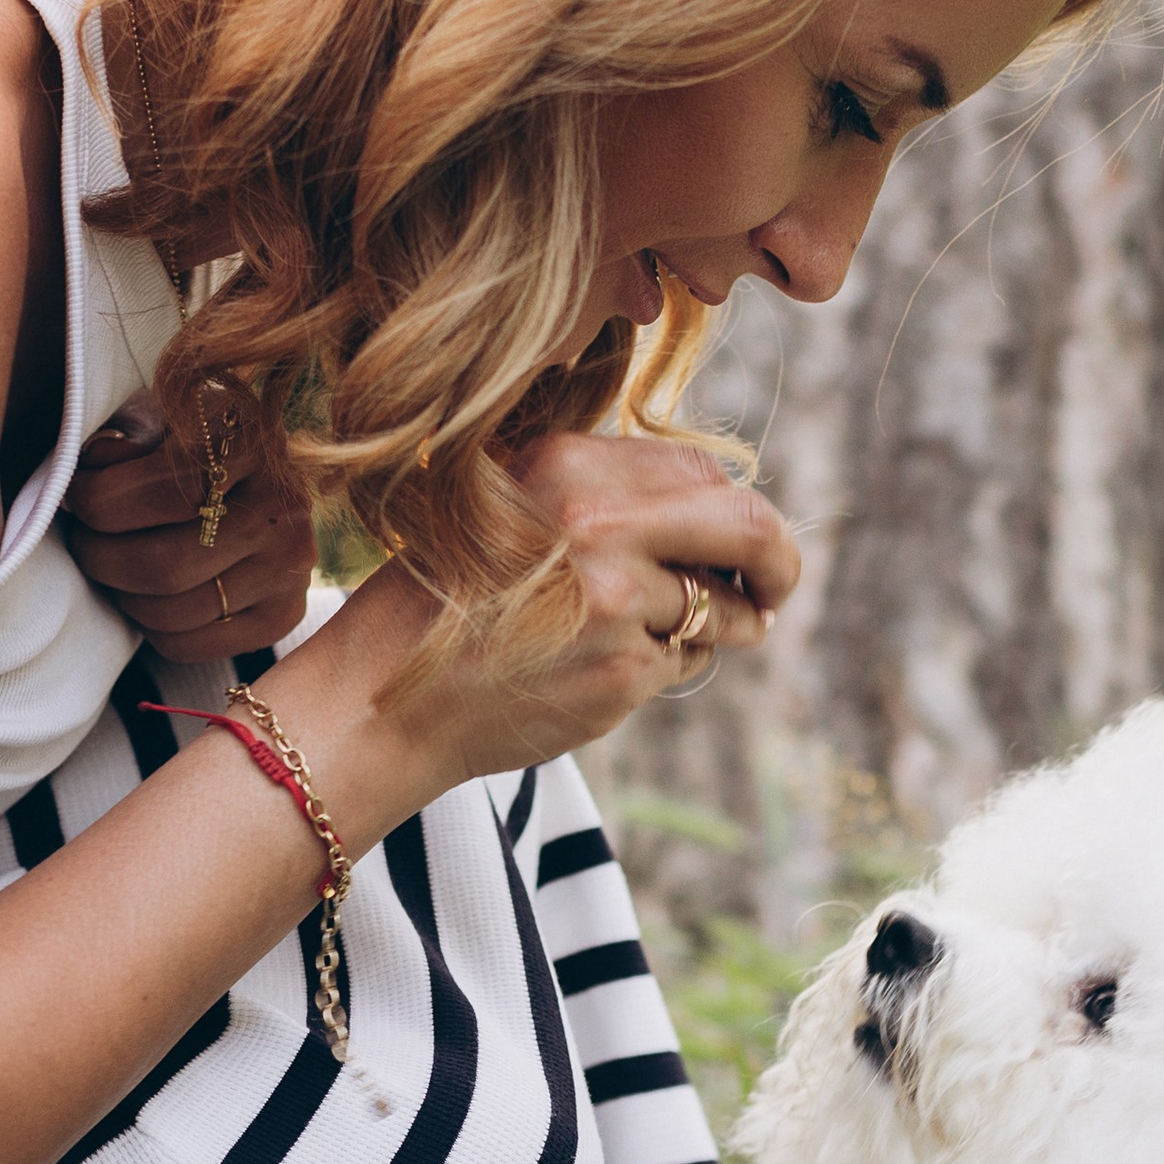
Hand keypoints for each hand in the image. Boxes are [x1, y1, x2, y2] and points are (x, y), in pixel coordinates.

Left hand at [62, 391, 316, 658]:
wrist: (262, 475)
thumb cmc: (194, 438)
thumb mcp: (162, 414)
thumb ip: (126, 435)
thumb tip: (91, 470)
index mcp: (254, 442)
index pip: (170, 491)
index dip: (101, 501)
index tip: (77, 495)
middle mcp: (284, 507)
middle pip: (164, 566)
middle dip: (99, 557)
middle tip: (84, 540)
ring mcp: (290, 568)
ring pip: (169, 613)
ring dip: (119, 594)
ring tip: (111, 564)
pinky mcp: (283, 614)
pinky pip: (188, 644)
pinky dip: (148, 628)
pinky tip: (146, 594)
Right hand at [412, 431, 801, 778]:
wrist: (384, 697)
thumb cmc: (447, 602)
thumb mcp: (512, 506)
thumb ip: (604, 495)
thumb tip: (719, 501)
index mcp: (568, 465)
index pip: (701, 470)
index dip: (732, 508)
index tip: (738, 539)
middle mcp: (598, 524)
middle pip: (748, 526)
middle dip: (779, 560)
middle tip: (778, 588)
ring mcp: (617, 602)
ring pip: (720, 608)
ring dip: (710, 628)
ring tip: (636, 642)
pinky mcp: (623, 673)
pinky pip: (685, 663)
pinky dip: (661, 670)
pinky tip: (598, 673)